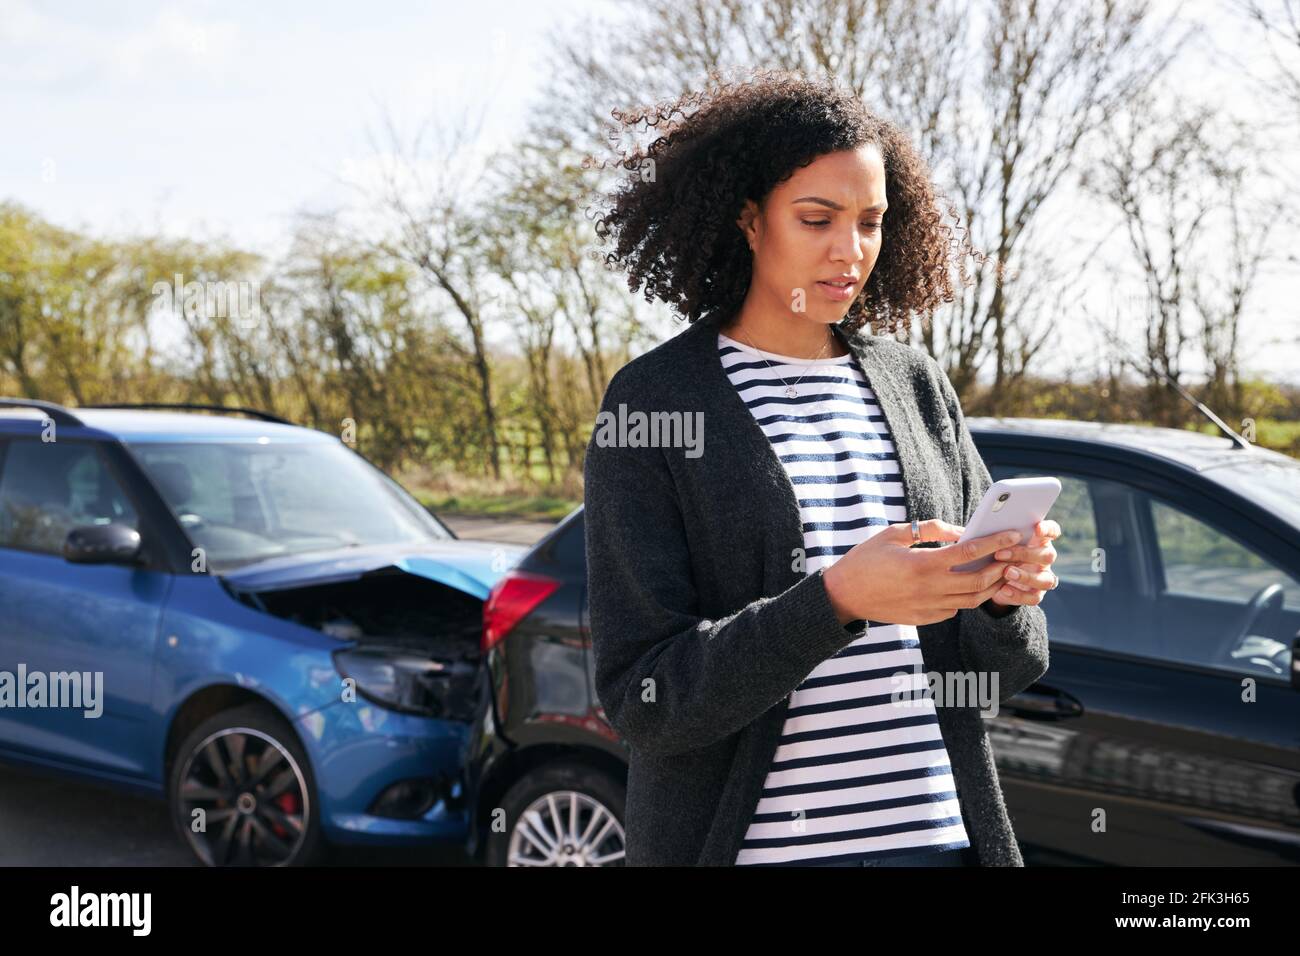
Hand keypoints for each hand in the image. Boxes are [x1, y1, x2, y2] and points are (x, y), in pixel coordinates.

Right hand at [823, 519, 1028, 626]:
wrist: (844, 595)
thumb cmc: (866, 559)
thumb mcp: (894, 534)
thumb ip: (930, 530)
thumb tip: (961, 530)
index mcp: (921, 564)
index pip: (969, 552)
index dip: (995, 541)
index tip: (1013, 534)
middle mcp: (929, 588)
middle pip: (979, 580)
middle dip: (1002, 566)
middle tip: (1015, 555)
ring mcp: (928, 607)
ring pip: (972, 600)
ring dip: (991, 586)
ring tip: (1001, 572)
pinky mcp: (924, 618)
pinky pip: (956, 610)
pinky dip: (968, 598)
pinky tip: (970, 586)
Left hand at [987, 519, 1060, 606]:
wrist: (991, 578)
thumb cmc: (995, 552)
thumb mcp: (995, 542)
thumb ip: (998, 536)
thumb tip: (983, 530)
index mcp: (1039, 540)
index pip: (1052, 531)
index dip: (1048, 529)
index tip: (1037, 528)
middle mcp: (1044, 558)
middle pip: (1047, 555)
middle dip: (1024, 554)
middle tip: (999, 554)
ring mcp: (1043, 577)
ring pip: (1045, 579)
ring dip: (1025, 576)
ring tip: (1005, 573)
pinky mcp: (1036, 594)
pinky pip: (1034, 597)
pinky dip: (1019, 594)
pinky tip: (1003, 589)